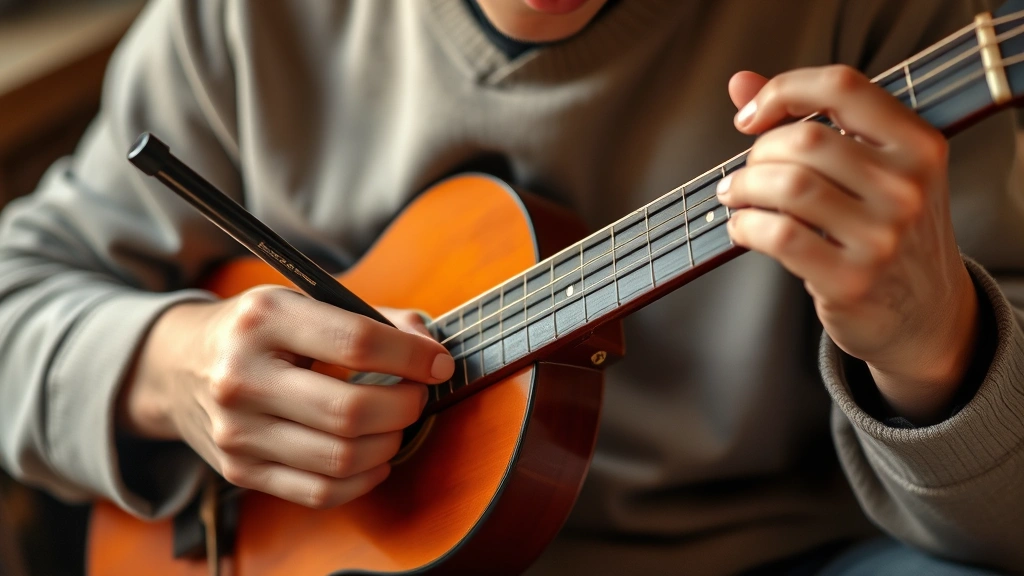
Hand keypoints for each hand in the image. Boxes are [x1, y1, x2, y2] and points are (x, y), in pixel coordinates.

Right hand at [118, 286, 453, 507]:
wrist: (176, 366)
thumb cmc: (257, 330)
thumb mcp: (303, 299)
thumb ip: (372, 317)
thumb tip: (429, 346)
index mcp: (263, 320)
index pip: (357, 343)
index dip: (411, 357)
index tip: (437, 363)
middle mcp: (242, 377)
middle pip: (350, 411)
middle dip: (405, 406)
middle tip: (417, 395)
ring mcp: (237, 431)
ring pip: (341, 458)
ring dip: (389, 443)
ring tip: (396, 422)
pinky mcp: (239, 470)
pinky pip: (320, 491)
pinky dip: (364, 479)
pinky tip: (376, 457)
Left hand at [717, 66, 979, 423]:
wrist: (925, 313)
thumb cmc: (885, 230)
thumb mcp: (873, 169)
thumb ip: (811, 120)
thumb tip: (739, 83)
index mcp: (919, 145)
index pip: (842, 87)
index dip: (783, 91)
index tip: (749, 117)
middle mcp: (908, 187)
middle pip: (805, 140)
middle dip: (758, 153)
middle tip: (746, 173)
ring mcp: (883, 236)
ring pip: (787, 186)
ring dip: (744, 187)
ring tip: (736, 196)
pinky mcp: (851, 279)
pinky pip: (778, 236)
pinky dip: (745, 226)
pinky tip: (742, 228)